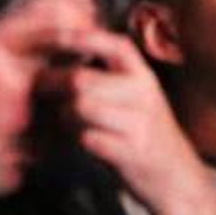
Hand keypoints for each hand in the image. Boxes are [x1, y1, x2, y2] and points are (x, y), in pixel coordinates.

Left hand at [43, 28, 215, 214]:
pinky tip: (77, 139)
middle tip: (38, 85)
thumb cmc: (143, 131)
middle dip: (53, 82)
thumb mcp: (135, 95)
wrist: (176, 178)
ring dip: (63, 114)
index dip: (84, 37)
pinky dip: (75, 138)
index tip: (56, 36)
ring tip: (64, 118)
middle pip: (82, 79)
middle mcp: (144, 94)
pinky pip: (87, 137)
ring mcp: (139, 123)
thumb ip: (107, 74)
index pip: (115, 45)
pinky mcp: (132, 152)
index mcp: (143, 76)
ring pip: (81, 107)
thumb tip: (63, 49)